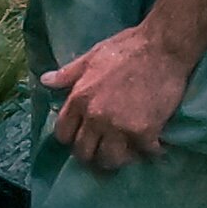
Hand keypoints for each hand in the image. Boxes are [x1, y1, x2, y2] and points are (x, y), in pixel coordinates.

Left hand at [40, 22, 189, 171]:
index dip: (71, 138)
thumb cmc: (126, 48)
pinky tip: (152, 145)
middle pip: (84, 152)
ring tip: (125, 152)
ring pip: (110, 159)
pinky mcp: (144, 131)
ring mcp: (119, 126)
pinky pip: (142, 153)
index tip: (81, 137)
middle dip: (91, 154)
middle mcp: (95, 117)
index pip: (63, 134)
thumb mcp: (91, 57)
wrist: (162, 48)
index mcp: (79, 99)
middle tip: (103, 149)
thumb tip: (44, 81)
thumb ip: (67, 74)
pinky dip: (148, 151)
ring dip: (117, 158)